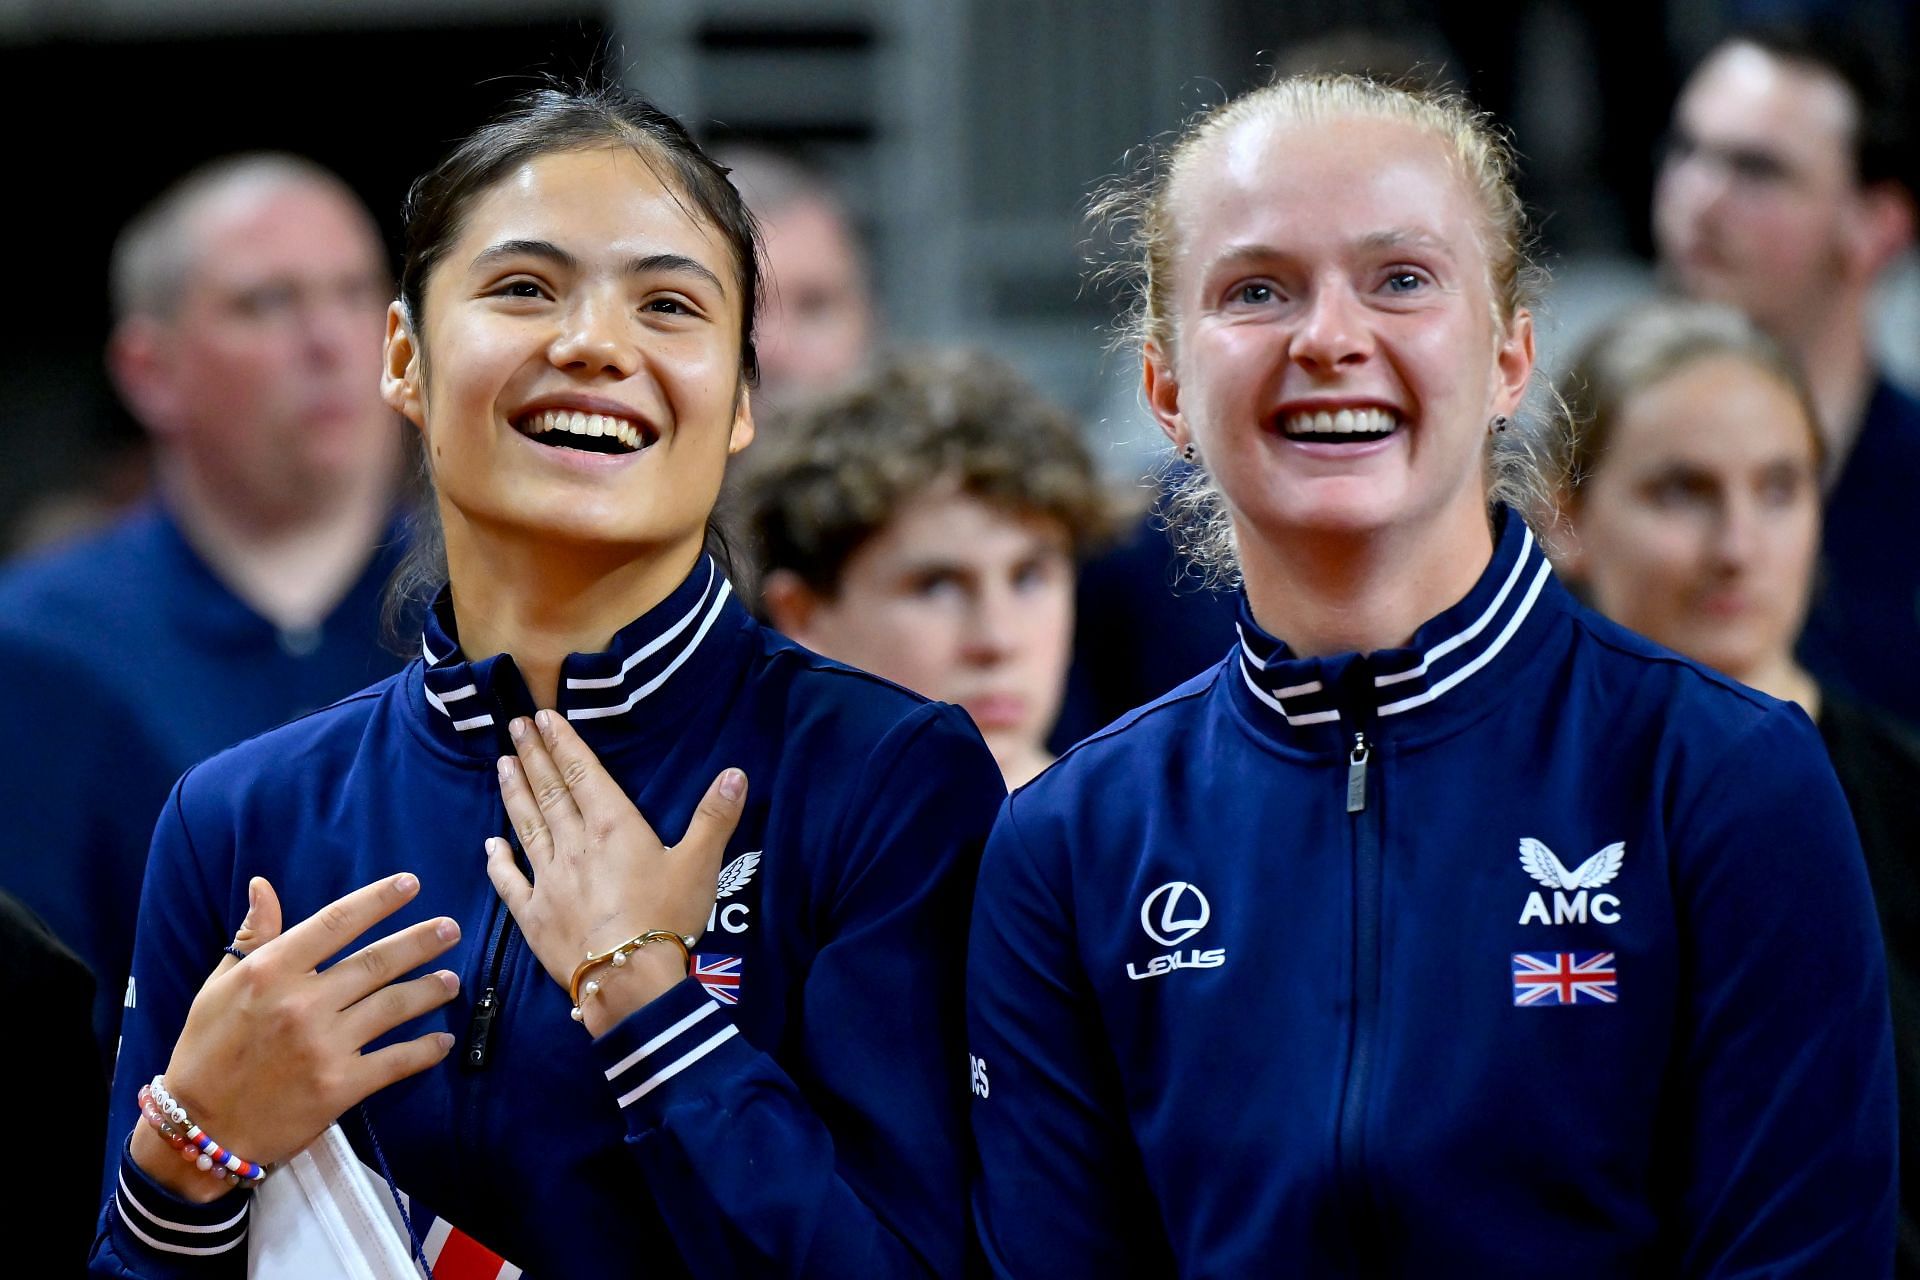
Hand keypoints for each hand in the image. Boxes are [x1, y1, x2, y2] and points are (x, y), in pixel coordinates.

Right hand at [131, 874, 460, 1200]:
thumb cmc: (206, 1052)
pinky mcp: (340, 1086)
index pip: (336, 922)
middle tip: (452, 929)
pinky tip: (444, 1040)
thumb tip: (263, 885)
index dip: (378, 900)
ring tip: (453, 980)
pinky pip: (396, 1061)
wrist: (200, 1129)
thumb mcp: (218, 987)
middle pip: (376, 962)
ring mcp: (325, 1045)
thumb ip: (252, 937)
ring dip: (430, 991)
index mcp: (270, 972)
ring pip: (393, 1007)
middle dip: (421, 942)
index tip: (411, 884)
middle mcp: (302, 1003)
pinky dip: (426, 1050)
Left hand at [487, 710, 745, 1034]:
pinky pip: (510, 881)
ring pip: (527, 826)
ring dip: (514, 793)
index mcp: (612, 825)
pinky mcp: (533, 915)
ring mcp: (548, 879)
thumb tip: (736, 773)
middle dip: (533, 756)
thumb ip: (714, 816)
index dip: (563, 743)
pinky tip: (490, 844)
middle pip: (550, 792)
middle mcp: (574, 844)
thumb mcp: (701, 863)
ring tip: (502, 765)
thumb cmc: (666, 917)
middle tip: (515, 727)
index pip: (582, 774)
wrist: (628, 978)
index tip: (544, 718)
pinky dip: (498, 860)